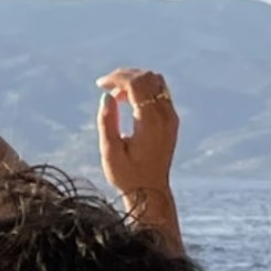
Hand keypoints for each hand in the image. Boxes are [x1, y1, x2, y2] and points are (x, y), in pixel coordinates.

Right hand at [96, 69, 179, 204]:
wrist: (151, 193)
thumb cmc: (127, 177)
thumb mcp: (110, 153)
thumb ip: (107, 123)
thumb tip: (106, 96)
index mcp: (150, 122)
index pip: (136, 84)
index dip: (117, 78)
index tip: (99, 85)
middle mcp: (165, 116)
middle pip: (147, 77)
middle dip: (124, 76)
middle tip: (106, 88)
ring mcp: (171, 116)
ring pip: (155, 81)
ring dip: (135, 81)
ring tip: (117, 97)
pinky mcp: (171, 120)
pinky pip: (160, 91)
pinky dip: (143, 89)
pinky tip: (128, 101)